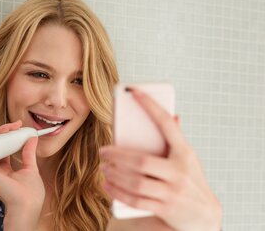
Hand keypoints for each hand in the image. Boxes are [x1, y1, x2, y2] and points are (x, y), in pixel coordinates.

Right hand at [0, 120, 44, 230]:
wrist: (26, 205)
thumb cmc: (30, 193)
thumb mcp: (30, 168)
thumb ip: (29, 154)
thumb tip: (32, 138)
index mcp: (4, 168)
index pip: (1, 148)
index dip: (8, 136)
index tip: (18, 127)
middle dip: (2, 131)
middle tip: (14, 125)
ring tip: (8, 128)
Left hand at [100, 88, 221, 230]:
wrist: (204, 216)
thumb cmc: (191, 180)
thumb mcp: (189, 158)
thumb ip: (177, 139)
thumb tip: (173, 116)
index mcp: (185, 152)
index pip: (166, 124)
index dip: (151, 105)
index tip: (135, 91)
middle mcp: (179, 171)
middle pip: (141, 161)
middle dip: (117, 155)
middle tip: (102, 151)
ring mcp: (172, 191)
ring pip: (136, 182)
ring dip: (114, 174)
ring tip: (103, 168)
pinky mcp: (165, 208)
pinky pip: (136, 200)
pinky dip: (118, 192)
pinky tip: (107, 186)